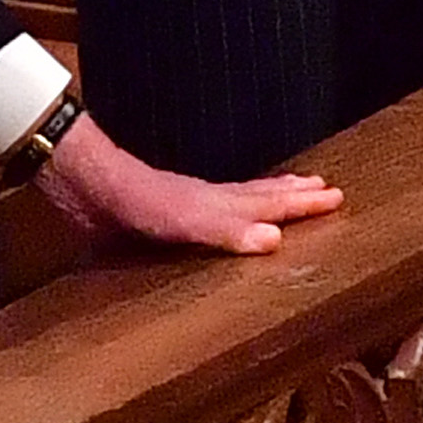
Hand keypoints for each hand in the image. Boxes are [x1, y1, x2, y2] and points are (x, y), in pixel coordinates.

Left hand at [36, 110, 340, 254]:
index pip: (270, 203)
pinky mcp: (163, 218)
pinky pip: (211, 215)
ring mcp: (186, 207)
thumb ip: (225, 231)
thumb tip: (274, 239)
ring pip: (238, 200)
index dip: (302, 204)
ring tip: (289, 193)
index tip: (337, 195)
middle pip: (259, 196)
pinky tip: (225, 220)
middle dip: (294, 196)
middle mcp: (208, 202)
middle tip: (328, 189)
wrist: (85, 183)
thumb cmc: (131, 201)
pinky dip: (231, 213)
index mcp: (218, 204)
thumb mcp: (183, 220)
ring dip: (268, 198)